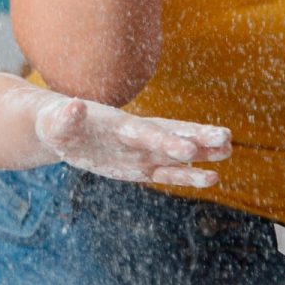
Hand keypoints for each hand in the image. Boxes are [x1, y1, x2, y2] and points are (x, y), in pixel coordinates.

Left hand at [34, 95, 231, 187]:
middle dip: (196, 140)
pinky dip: (187, 175)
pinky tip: (211, 177)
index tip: (188, 148)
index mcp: (118, 124)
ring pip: (175, 153)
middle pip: (170, 136)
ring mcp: (140, 151)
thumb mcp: (56, 122)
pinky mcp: (138, 167)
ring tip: (228, 152)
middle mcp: (135, 136)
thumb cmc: (57, 123)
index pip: (146, 133)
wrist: (61, 130)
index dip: (166, 140)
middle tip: (226, 141)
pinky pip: (166, 173)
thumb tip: (74, 106)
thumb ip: (66, 117)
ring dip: (200, 154)